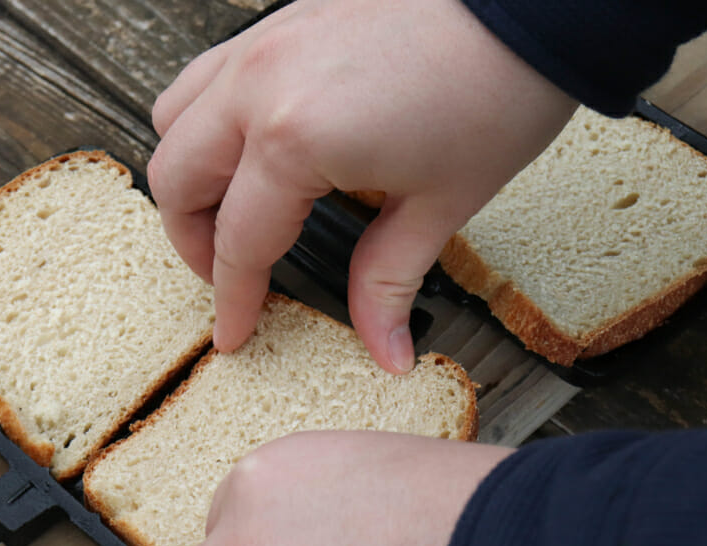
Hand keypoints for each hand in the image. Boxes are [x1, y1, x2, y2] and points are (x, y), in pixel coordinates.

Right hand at [149, 0, 575, 372]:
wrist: (532, 3)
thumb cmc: (497, 89)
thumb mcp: (440, 203)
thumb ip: (389, 282)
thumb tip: (385, 351)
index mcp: (294, 138)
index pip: (239, 241)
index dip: (233, 298)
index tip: (235, 333)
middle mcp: (258, 85)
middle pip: (175, 179)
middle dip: (193, 244)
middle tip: (231, 277)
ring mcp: (262, 45)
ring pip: (174, 118)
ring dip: (188, 176)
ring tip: (227, 212)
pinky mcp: (278, 22)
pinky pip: (206, 76)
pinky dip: (206, 121)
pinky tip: (247, 147)